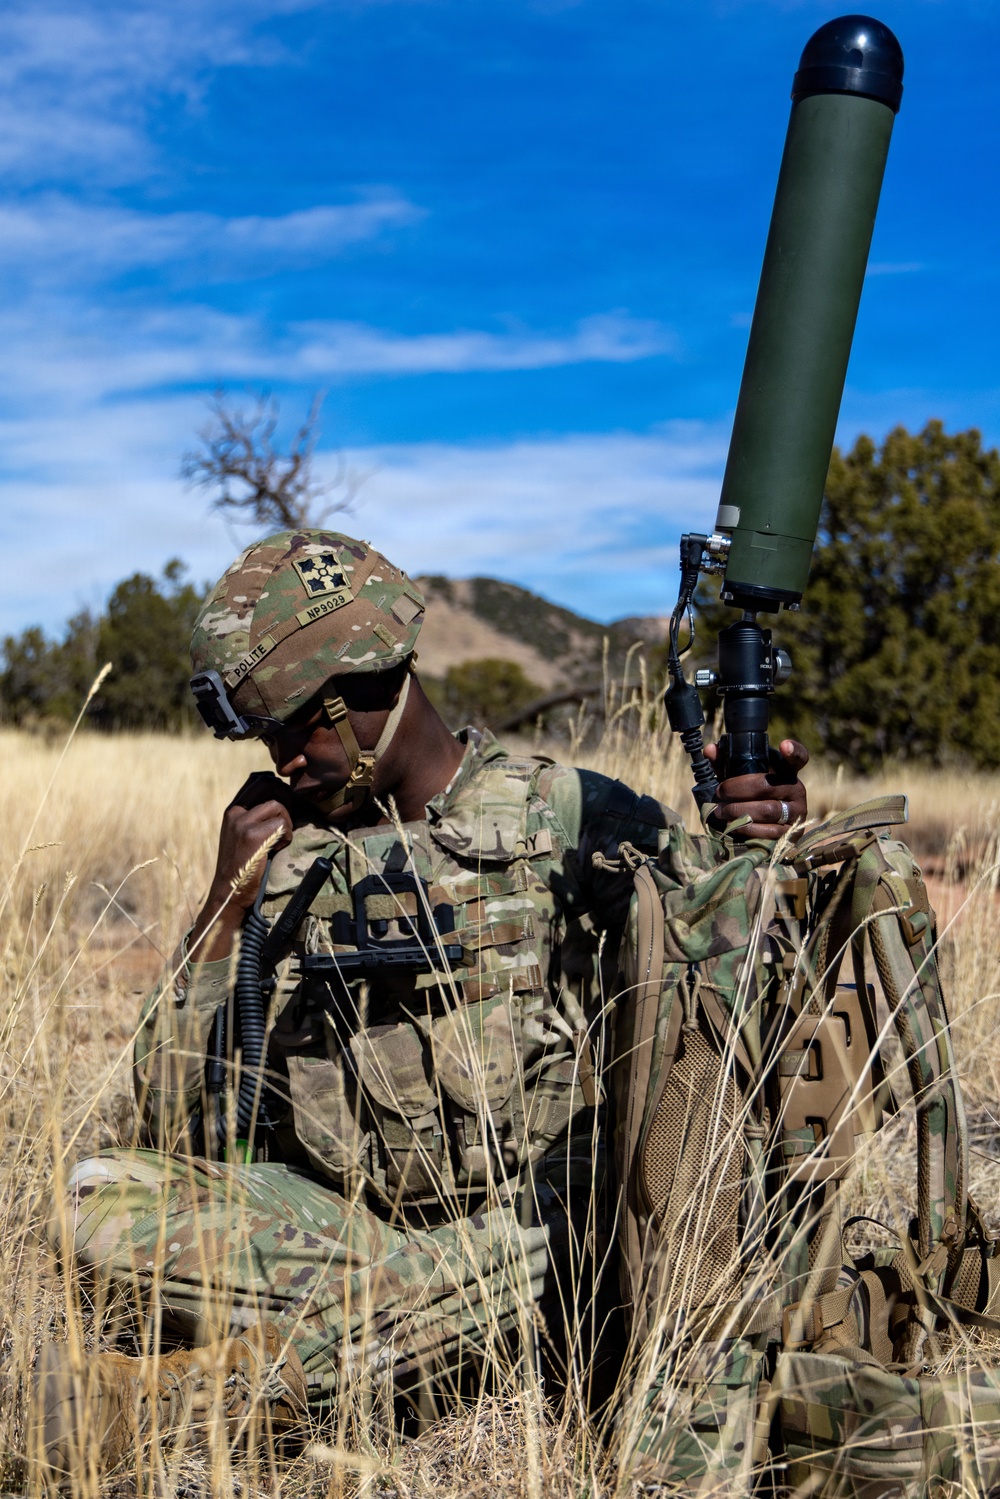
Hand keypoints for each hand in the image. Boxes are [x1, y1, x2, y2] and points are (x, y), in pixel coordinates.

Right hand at [207, 772, 298, 913]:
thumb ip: (255, 815)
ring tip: (279, 840)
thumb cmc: (242, 865)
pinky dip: (286, 837)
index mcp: (233, 810)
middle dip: (286, 800)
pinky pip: (282, 824)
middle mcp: (235, 812)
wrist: (228, 891)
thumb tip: (283, 797)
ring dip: (287, 822)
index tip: (284, 807)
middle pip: (271, 786)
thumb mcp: (241, 834)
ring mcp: (242, 823)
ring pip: (278, 805)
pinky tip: (275, 849)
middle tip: (287, 821)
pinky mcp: (252, 836)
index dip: (278, 789)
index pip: (259, 780)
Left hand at [704, 739, 808, 840]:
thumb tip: (710, 750)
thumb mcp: (739, 777)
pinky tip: (733, 825)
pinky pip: (770, 831)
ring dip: (739, 811)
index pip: (798, 757)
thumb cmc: (748, 795)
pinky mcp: (793, 833)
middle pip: (767, 786)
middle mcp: (796, 789)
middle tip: (720, 792)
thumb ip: (725, 762)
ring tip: (720, 811)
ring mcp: (797, 811)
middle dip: (738, 789)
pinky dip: (748, 829)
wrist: (760, 825)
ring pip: (768, 810)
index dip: (793, 751)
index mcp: (786, 770)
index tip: (784, 745)